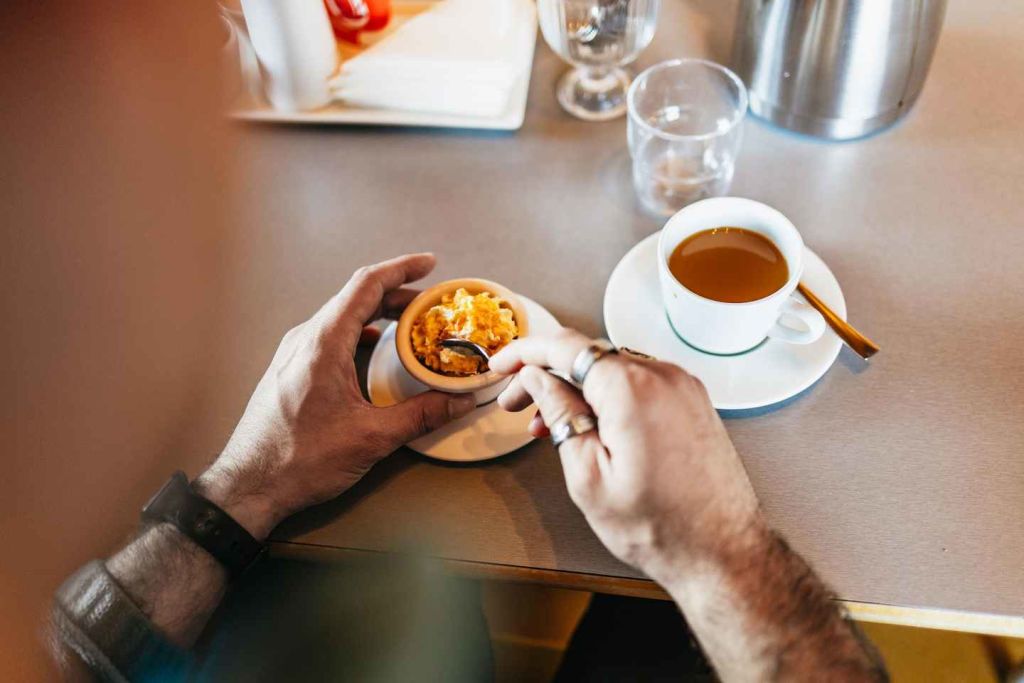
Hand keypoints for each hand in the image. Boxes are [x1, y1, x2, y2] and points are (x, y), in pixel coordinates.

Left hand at [194, 254, 476, 538]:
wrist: (248, 486)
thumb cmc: (299, 460)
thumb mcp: (371, 438)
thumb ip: (421, 415)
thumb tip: (459, 401)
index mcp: (323, 344)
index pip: (366, 285)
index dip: (402, 269)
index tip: (429, 264)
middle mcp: (305, 339)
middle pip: (356, 298)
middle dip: (398, 294)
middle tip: (431, 305)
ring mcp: (294, 353)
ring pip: (342, 316)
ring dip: (378, 314)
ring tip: (410, 325)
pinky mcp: (291, 369)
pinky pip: (330, 335)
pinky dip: (359, 332)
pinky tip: (375, 348)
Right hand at [490, 330, 764, 585]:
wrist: (723, 552)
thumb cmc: (662, 526)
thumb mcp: (587, 474)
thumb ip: (558, 414)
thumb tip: (537, 380)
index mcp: (632, 388)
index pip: (564, 346)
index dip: (523, 353)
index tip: (502, 364)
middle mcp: (662, 376)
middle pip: (588, 356)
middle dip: (546, 376)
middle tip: (516, 404)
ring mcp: (682, 387)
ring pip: (612, 370)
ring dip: (575, 389)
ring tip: (548, 425)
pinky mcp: (691, 402)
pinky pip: (638, 384)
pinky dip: (607, 396)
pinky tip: (589, 425)